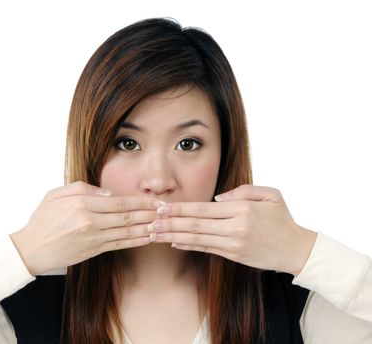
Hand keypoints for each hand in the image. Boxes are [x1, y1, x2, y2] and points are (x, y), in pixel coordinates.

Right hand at [10, 181, 161, 274]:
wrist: (30, 249)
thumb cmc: (43, 219)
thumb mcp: (56, 194)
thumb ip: (82, 188)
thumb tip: (107, 193)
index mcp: (82, 203)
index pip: (119, 201)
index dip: (140, 201)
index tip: (155, 200)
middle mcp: (90, 220)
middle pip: (127, 215)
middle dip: (150, 213)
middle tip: (167, 211)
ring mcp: (92, 237)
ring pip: (126, 231)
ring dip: (147, 227)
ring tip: (163, 224)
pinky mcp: (93, 250)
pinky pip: (119, 244)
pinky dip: (135, 241)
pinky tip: (148, 238)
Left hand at [149, 184, 317, 275]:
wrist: (297, 249)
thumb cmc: (282, 219)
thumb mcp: (270, 195)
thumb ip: (242, 191)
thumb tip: (217, 198)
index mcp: (241, 209)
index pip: (203, 209)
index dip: (180, 209)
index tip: (162, 207)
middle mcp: (234, 227)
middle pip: (195, 224)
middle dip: (169, 223)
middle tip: (149, 222)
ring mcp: (233, 244)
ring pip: (197, 239)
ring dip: (173, 236)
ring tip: (155, 234)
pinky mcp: (234, 255)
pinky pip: (206, 249)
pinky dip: (188, 246)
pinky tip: (174, 242)